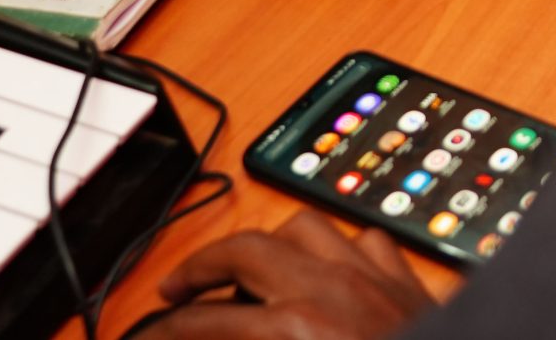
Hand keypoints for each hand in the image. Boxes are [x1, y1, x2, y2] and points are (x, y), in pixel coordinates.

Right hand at [137, 211, 432, 338]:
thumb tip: (217, 336)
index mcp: (291, 331)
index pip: (203, 322)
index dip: (167, 331)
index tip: (149, 336)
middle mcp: (327, 290)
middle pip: (244, 251)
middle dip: (201, 267)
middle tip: (176, 289)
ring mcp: (370, 276)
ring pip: (304, 226)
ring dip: (269, 242)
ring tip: (247, 262)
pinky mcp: (406, 280)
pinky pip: (366, 241)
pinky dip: (340, 248)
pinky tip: (328, 265)